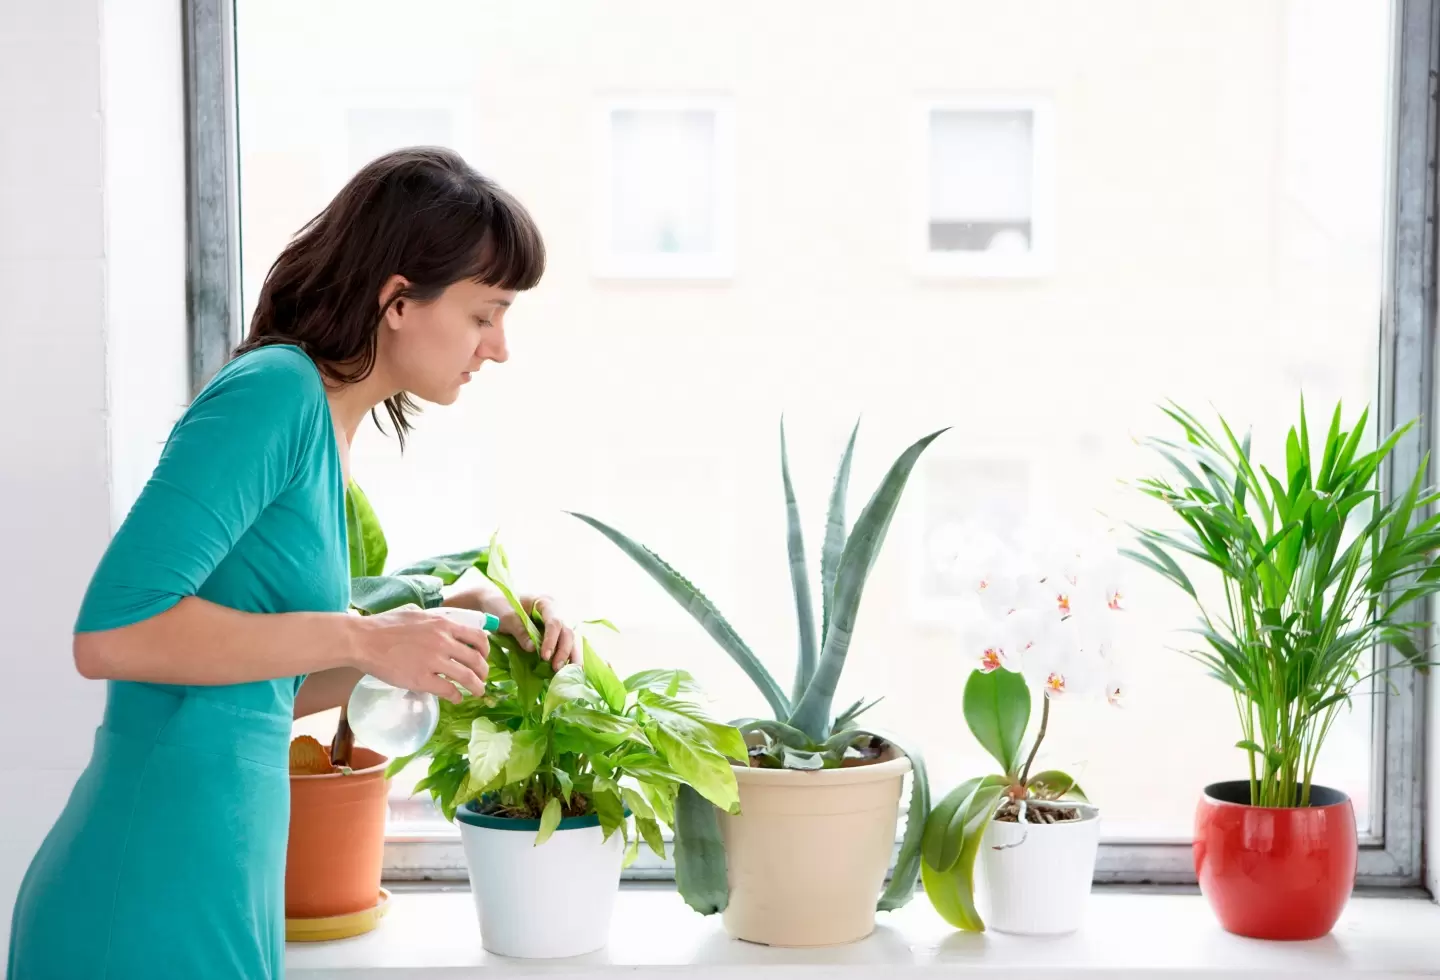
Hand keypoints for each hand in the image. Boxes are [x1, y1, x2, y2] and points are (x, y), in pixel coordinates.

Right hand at [351, 607, 489, 702]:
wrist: (363, 640)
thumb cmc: (384, 626)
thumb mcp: (416, 614)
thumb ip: (434, 622)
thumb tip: (444, 626)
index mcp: (443, 624)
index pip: (478, 637)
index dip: (485, 650)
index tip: (483, 657)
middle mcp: (443, 641)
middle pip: (477, 659)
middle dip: (483, 672)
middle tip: (482, 678)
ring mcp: (434, 661)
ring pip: (467, 677)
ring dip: (476, 687)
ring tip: (477, 692)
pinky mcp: (421, 679)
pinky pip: (448, 690)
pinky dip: (456, 696)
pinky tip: (455, 698)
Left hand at [505, 595, 577, 667]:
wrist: (495, 604)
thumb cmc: (500, 606)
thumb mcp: (506, 617)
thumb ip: (520, 631)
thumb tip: (533, 649)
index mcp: (545, 603)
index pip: (554, 622)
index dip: (551, 640)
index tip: (544, 657)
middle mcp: (555, 612)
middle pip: (567, 632)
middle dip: (564, 651)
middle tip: (556, 668)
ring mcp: (555, 624)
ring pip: (570, 640)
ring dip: (570, 657)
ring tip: (566, 673)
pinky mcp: (553, 635)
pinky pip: (563, 645)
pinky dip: (566, 658)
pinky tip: (566, 670)